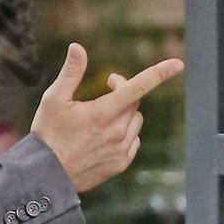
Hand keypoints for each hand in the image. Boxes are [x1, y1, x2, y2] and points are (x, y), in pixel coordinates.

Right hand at [31, 44, 182, 194]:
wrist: (45, 176)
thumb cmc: (47, 134)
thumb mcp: (53, 99)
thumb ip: (71, 72)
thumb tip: (77, 47)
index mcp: (103, 112)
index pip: (137, 87)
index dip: (159, 73)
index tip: (178, 64)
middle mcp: (116, 131)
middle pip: (135, 102)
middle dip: (124, 91)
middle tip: (107, 87)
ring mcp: (120, 150)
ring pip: (136, 121)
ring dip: (126, 113)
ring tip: (103, 116)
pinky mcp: (120, 164)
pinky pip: (134, 141)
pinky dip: (126, 134)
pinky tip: (106, 136)